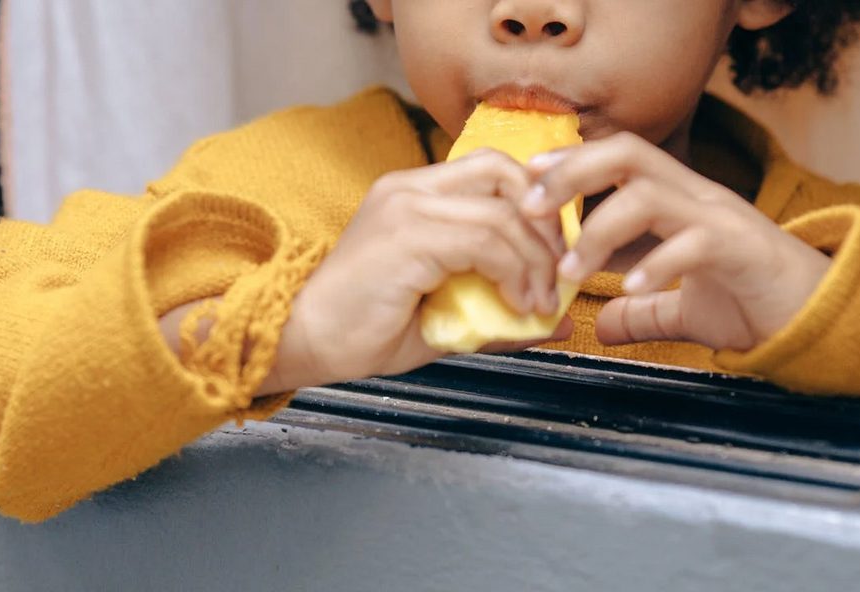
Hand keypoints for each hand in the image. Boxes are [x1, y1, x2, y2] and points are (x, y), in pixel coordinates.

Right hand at [273, 149, 570, 389]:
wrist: (299, 341)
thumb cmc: (364, 331)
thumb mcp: (447, 314)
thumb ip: (501, 310)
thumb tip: (560, 320)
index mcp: (414, 193)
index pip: (494, 170)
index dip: (537, 207)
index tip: (555, 257)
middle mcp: (409, 188)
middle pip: (505, 173)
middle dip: (546, 225)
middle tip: (559, 275)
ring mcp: (406, 207)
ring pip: (503, 213)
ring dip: (536, 262)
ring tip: (541, 303)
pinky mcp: (406, 236)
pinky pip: (484, 242)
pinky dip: (515, 274)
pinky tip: (517, 305)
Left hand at [523, 133, 831, 351]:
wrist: (817, 317)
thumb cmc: (755, 303)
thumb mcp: (686, 311)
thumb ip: (643, 313)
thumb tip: (602, 326)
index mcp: (680, 201)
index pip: (619, 159)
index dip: (571, 163)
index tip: (527, 182)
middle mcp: (697, 197)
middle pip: (627, 155)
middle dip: (572, 174)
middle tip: (530, 208)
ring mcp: (719, 219)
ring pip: (649, 195)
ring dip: (599, 229)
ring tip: (571, 269)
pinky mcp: (740, 249)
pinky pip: (692, 243)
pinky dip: (656, 264)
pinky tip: (629, 289)